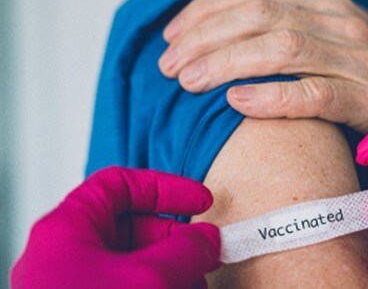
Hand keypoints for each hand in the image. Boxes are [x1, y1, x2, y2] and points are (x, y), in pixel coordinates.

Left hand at [11, 167, 220, 288]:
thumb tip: (207, 239)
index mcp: (66, 231)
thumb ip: (187, 248)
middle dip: (175, 241)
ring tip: (199, 286)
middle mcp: (64, 259)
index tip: (201, 202)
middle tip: (205, 255)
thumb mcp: (152, 278)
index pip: (118, 185)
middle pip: (128, 229)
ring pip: (131, 266)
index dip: (164, 188)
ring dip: (172, 273)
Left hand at [158, 0, 367, 132]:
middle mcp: (343, 21)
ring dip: (226, 63)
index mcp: (327, 3)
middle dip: (205, 37)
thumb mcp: (336, 34)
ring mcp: (361, 58)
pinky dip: (274, 96)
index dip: (205, 10)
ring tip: (188, 82)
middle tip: (168, 65)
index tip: (170, 35)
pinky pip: (317, 94)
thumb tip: (230, 10)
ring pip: (282, 49)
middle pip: (261, 15)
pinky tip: (238, 102)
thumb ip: (293, 20)